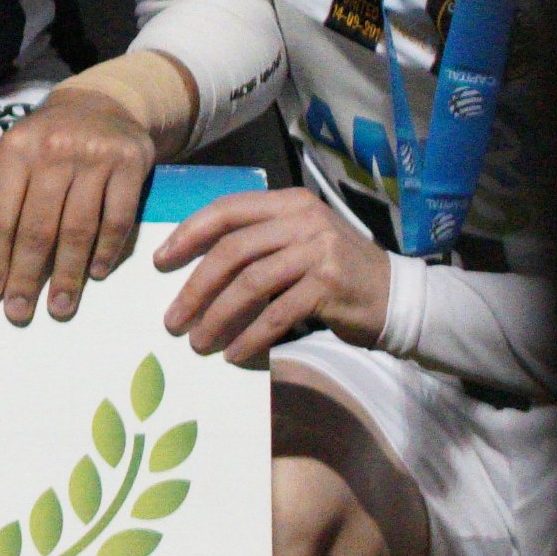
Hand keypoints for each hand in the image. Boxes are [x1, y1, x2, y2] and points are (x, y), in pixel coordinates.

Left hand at [0, 79, 159, 322]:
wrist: (101, 104)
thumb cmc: (48, 140)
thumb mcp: (17, 153)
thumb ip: (8, 197)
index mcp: (14, 150)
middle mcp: (52, 152)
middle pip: (37, 228)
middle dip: (27, 276)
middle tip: (20, 312)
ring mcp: (95, 157)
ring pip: (78, 229)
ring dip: (68, 275)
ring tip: (60, 306)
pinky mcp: (131, 164)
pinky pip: (117, 219)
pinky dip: (106, 251)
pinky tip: (96, 274)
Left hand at [155, 183, 391, 364]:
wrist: (397, 297)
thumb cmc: (335, 271)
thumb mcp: (297, 241)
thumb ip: (256, 241)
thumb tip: (191, 266)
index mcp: (288, 202)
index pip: (226, 209)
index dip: (188, 234)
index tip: (159, 261)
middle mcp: (304, 219)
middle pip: (232, 250)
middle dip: (195, 287)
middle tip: (173, 318)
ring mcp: (319, 250)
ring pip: (250, 283)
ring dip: (217, 316)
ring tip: (197, 340)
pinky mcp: (330, 285)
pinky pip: (277, 314)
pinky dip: (251, 336)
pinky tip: (234, 353)